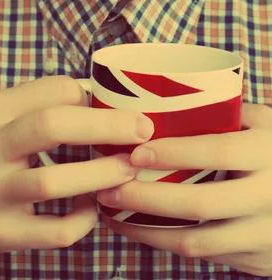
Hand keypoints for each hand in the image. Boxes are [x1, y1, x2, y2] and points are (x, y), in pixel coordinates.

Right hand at [0, 76, 154, 266]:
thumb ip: (34, 105)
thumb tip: (93, 94)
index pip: (50, 89)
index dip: (89, 94)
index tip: (113, 104)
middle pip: (52, 124)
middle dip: (107, 125)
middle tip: (142, 129)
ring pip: (55, 181)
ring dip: (103, 173)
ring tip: (129, 168)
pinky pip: (55, 230)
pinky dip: (84, 218)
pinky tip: (94, 207)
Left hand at [97, 103, 271, 276]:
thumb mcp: (263, 123)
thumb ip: (224, 114)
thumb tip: (158, 101)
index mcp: (269, 152)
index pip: (218, 152)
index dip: (175, 153)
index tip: (135, 152)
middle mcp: (271, 196)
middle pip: (202, 203)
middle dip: (147, 199)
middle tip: (108, 188)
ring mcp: (266, 235)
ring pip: (198, 241)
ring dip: (147, 231)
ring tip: (111, 214)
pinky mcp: (258, 261)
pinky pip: (205, 256)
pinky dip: (167, 243)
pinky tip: (139, 230)